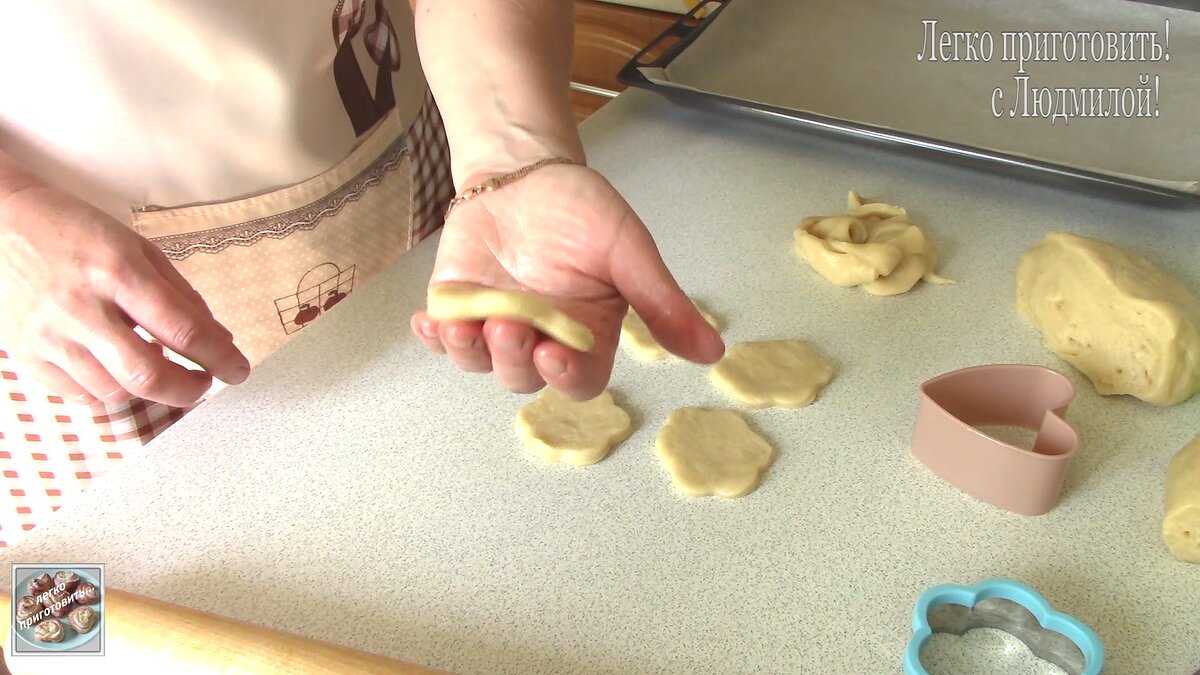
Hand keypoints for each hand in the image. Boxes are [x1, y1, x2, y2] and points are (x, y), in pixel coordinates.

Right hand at [0, 182, 250, 406]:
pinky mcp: (26, 355)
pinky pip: (80, 395)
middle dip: (187, 389)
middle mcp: (82, 306)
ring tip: (155, 368)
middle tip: (203, 383)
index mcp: (117, 271)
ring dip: (146, 389)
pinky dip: (108, 391)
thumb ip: (181, 295)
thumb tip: (219, 340)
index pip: (181, 328)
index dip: (218, 357)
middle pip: (146, 374)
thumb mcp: (137, 248)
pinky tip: (115, 368)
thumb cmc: (76, 233)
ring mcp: (48, 335)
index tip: (238, 370)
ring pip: (114, 391)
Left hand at [411, 164, 724, 398]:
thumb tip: (714, 352)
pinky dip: (434, 337)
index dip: (566, 378)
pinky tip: (428, 321)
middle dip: (514, 357)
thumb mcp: (629, 251)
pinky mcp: (457, 308)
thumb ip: (663, 302)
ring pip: (482, 363)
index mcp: (586, 333)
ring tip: (470, 322)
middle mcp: (541, 339)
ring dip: (473, 351)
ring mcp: (495, 325)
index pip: (579, 381)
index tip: (556, 355)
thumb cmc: (581, 207)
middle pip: (525, 377)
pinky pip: (444, 338)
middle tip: (510, 324)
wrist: (524, 170)